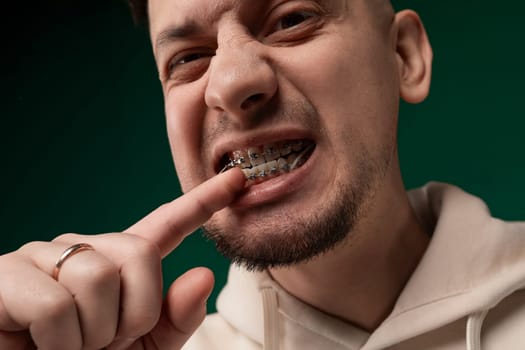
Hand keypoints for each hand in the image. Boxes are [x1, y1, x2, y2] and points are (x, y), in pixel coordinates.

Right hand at [0, 168, 245, 349]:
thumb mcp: (142, 349)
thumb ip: (174, 318)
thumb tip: (203, 275)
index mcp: (119, 265)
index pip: (167, 224)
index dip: (203, 201)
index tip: (238, 179)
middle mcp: (83, 248)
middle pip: (139, 254)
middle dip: (132, 313)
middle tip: (103, 340)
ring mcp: (43, 256)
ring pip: (98, 278)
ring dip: (92, 334)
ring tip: (68, 344)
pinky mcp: (6, 274)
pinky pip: (55, 305)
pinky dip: (58, 343)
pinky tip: (40, 344)